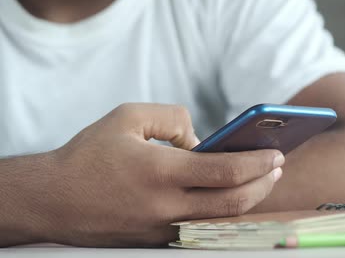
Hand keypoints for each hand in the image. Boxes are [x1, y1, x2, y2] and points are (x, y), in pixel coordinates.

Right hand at [31, 103, 283, 246]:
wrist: (53, 200)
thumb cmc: (90, 154)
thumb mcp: (128, 116)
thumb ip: (173, 119)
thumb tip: (204, 139)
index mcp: (160, 172)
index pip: (226, 171)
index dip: (258, 163)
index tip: (276, 154)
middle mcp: (165, 207)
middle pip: (233, 203)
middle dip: (263, 185)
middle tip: (278, 167)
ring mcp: (162, 229)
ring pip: (221, 220)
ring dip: (248, 200)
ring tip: (261, 179)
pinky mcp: (156, 241)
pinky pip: (201, 228)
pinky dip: (222, 212)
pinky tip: (231, 195)